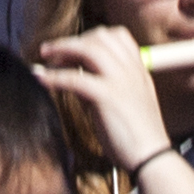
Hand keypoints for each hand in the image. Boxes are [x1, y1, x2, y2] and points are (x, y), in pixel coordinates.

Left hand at [35, 27, 171, 172]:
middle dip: (73, 40)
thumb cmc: (138, 136)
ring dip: (62, 48)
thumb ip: (108, 85)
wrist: (152, 158)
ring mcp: (120, 80)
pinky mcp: (107, 96)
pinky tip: (41, 79)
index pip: (118, 35)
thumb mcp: (129, 101)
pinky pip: (74, 78)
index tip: (75, 46)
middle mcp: (131, 69)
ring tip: (44, 55)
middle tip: (52, 50)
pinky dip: (54, 77)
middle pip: (99, 37)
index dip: (93, 36)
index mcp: (139, 69)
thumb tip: (78, 78)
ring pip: (88, 48)